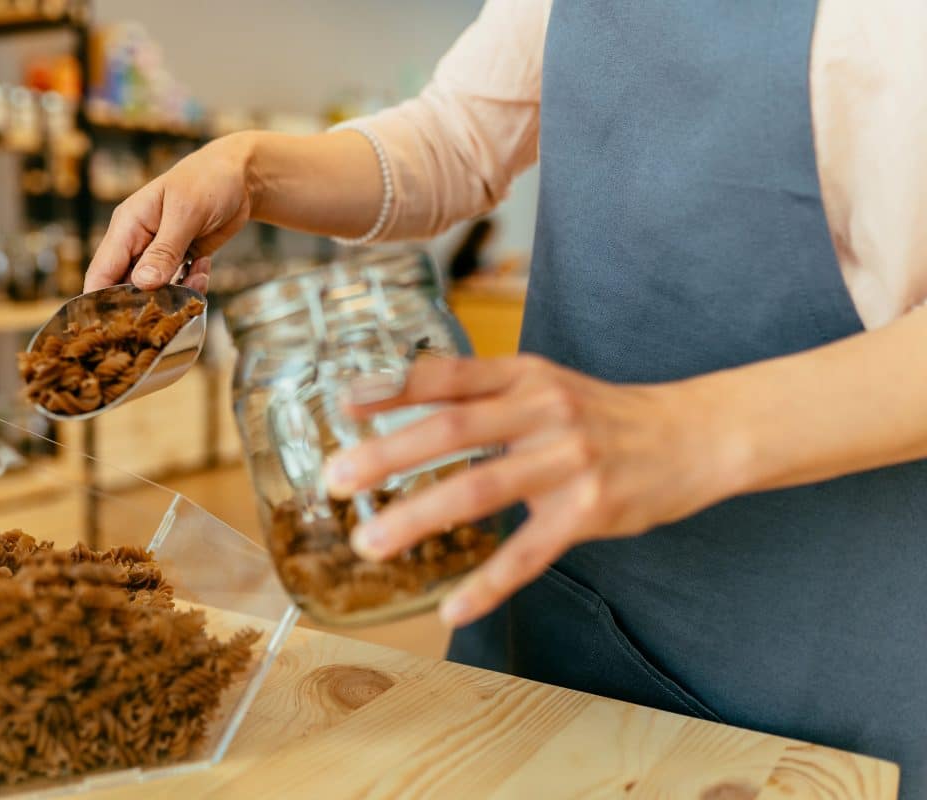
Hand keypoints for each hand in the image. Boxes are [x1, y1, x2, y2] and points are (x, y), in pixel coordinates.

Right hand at [84, 133, 258, 294]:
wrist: (241, 176)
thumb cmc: (208, 181)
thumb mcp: (185, 213)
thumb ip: (164, 250)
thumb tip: (141, 283)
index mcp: (127, 226)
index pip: (101, 272)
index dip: (102, 302)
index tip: (116, 328)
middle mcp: (137, 242)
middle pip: (126, 288)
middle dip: (147, 303)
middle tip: (170, 308)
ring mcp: (158, 253)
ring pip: (155, 291)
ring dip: (176, 293)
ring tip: (197, 276)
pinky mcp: (179, 260)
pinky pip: (179, 285)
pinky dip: (192, 285)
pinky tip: (204, 268)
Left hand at [323, 356, 746, 627]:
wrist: (692, 435)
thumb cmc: (601, 414)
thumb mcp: (544, 384)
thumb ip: (483, 392)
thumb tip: (404, 398)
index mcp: (525, 376)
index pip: (448, 374)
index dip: (393, 386)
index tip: (342, 403)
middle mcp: (543, 411)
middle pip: (453, 429)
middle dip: (387, 455)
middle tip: (332, 478)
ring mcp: (568, 461)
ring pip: (481, 489)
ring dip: (418, 516)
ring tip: (370, 541)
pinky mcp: (589, 511)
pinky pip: (529, 553)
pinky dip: (487, 583)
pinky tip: (451, 607)